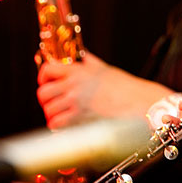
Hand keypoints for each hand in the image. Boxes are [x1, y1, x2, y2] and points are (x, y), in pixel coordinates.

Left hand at [36, 51, 171, 128]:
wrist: (138, 103)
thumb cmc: (126, 88)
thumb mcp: (105, 69)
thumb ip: (90, 62)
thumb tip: (83, 56)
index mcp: (80, 71)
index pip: (48, 69)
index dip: (44, 76)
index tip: (48, 81)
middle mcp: (74, 86)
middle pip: (43, 92)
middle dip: (46, 99)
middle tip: (55, 101)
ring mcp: (76, 103)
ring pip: (48, 110)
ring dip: (53, 114)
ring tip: (63, 115)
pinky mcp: (79, 119)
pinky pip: (56, 124)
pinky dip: (59, 126)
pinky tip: (68, 124)